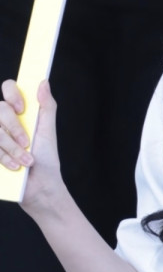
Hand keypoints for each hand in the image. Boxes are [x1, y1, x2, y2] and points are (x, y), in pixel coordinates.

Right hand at [0, 78, 63, 213]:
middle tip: (27, 145)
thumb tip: (43, 82)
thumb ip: (47, 106)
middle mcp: (4, 121)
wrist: (40, 189)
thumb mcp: (48, 132)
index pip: (8, 88)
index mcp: (19, 112)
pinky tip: (14, 167)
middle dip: (14, 129)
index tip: (20, 108)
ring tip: (26, 162)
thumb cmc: (46, 161)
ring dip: (11, 148)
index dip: (12, 94)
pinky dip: (3, 158)